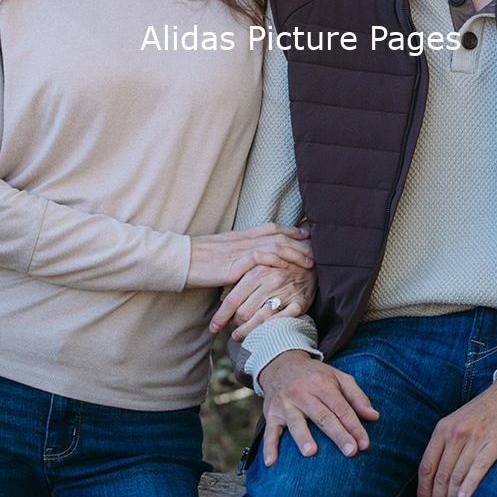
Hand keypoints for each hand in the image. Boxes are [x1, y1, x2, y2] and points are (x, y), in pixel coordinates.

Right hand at [186, 224, 310, 288]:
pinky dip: (276, 262)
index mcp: (240, 235)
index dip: (291, 230)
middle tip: (317, 251)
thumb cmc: (196, 261)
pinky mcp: (234, 263)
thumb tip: (248, 262)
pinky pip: (260, 258)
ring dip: (294, 254)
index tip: (306, 234)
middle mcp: (243, 239)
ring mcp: (239, 250)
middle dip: (300, 243)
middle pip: (279, 235)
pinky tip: (288, 269)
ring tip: (309, 264)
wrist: (178, 260)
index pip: (271, 228)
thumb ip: (236, 254)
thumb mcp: (220, 254)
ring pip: (274, 245)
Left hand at [209, 261, 315, 338]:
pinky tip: (262, 332)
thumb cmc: (279, 265)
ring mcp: (286, 292)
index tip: (213, 327)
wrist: (312, 260)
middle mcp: (270, 281)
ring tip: (239, 336)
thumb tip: (222, 300)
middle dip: (234, 324)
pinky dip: (270, 328)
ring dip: (247, 331)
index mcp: (257, 271)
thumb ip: (241, 279)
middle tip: (230, 329)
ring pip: (260, 319)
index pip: (233, 299)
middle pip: (244, 312)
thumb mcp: (259, 265)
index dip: (221, 316)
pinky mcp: (299, 302)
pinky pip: (282, 320)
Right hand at [255, 351, 378, 465]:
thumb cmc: (315, 376)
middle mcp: (303, 393)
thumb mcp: (338, 377)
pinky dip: (269, 446)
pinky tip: (272, 462)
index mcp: (322, 384)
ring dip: (303, 437)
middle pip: (322, 416)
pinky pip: (270, 431)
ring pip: (295, 422)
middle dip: (338, 434)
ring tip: (311, 453)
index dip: (354, 426)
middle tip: (351, 452)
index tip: (365, 444)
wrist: (281, 364)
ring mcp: (286, 404)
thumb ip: (357, 396)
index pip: (341, 407)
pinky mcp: (271, 414)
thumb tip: (375, 417)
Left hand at [417, 369, 496, 496]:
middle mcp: (456, 434)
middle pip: (440, 475)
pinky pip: (479, 466)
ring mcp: (476, 438)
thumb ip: (448, 442)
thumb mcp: (460, 420)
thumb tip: (439, 471)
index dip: (423, 489)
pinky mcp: (496, 442)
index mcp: (444, 429)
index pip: (427, 465)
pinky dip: (470, 484)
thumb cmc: (488, 409)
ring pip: (457, 476)